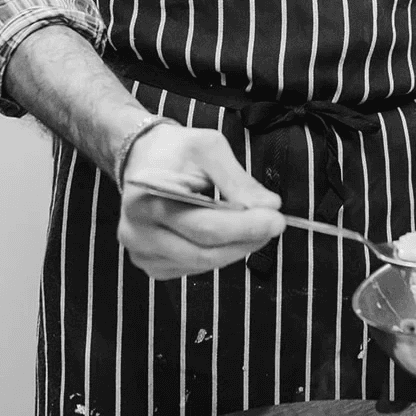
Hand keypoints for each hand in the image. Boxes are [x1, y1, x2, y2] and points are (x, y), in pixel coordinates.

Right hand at [118, 123, 285, 279]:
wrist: (140, 158)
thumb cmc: (176, 150)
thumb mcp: (210, 148)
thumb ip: (238, 180)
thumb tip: (270, 206)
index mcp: (149, 197)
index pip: (205, 226)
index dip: (245, 227)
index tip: (277, 218)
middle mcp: (137, 230)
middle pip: (205, 251)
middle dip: (247, 240)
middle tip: (274, 224)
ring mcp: (140, 251)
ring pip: (202, 264)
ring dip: (235, 249)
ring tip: (253, 227)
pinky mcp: (149, 263)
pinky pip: (192, 268)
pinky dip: (217, 254)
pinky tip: (225, 236)